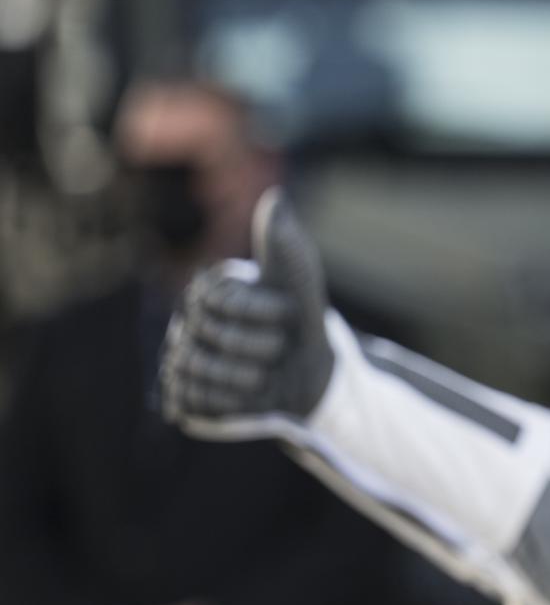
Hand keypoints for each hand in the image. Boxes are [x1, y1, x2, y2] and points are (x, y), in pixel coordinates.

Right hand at [161, 188, 334, 431]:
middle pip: (207, 333)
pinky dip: (229, 403)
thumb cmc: (304, 329)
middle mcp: (188, 321)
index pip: (218, 296)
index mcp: (211, 291)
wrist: (312, 382)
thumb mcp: (302, 289)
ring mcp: (181, 358)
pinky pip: (192, 400)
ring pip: (193, 368)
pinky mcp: (183, 396)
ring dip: (242, 377)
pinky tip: (249, 397)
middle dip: (258, 346)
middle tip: (279, 349)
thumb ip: (286, 249)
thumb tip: (276, 200)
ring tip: (265, 376)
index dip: (259, 310)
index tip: (290, 315)